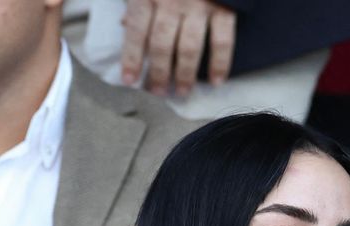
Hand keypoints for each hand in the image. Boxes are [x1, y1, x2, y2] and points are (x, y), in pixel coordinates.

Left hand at [121, 0, 235, 95]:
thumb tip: (125, 26)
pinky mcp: (224, 8)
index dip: (132, 58)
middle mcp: (172, 1)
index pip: (137, 31)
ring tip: (182, 92)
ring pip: (189, 48)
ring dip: (185, 74)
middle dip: (159, 73)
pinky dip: (220, 64)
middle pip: (162, 45)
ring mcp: (199, 6)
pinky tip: (217, 81)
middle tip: (158, 91)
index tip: (130, 80)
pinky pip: (222, 40)